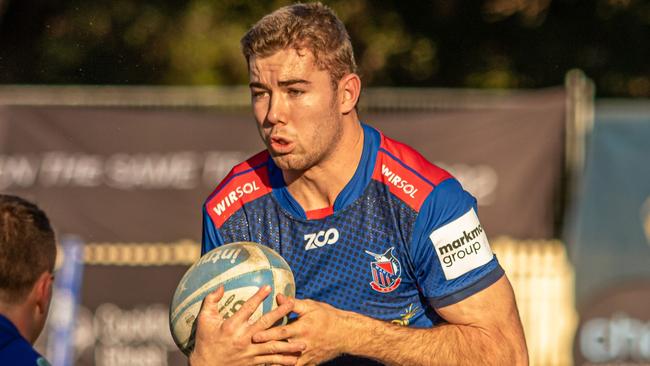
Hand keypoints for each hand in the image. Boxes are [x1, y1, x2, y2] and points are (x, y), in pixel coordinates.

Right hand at [189, 285, 305, 365]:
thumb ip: (211, 301)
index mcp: (232, 326)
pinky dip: (282, 361)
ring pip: (272, 346)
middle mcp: (243, 338)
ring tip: (304, 342)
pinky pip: (270, 361)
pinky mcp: (252, 363)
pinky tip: (294, 360)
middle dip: (280, 313)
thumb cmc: (205, 342)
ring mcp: (249, 352)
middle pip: (265, 324)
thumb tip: (221, 286)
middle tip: (293, 303)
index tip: (268, 287)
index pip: (248, 308)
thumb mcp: (204, 320)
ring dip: (289, 344)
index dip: (258, 296)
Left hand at [252, 295, 356, 365]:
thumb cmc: (327, 316)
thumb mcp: (311, 307)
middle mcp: (303, 343)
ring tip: (259, 364)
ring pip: (287, 362)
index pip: (282, 332)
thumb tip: (278, 296)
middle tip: (251, 351)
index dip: (268, 334)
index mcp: (302, 328)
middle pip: (281, 348)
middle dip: (265, 350)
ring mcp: (306, 355)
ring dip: (273, 363)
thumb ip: (294, 304)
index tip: (254, 336)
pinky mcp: (310, 363)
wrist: (346, 334)